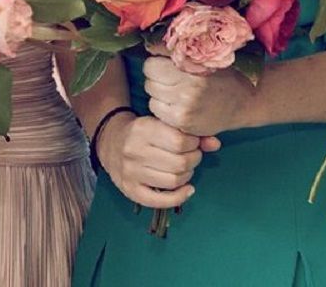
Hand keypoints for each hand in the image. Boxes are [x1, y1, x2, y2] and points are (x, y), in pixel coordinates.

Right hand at [97, 112, 214, 208]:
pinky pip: (160, 201)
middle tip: (192, 156)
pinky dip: (179, 197)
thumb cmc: (143, 131)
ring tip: (186, 168)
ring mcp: (131, 173)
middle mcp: (135, 151)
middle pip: (179, 162)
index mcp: (143, 129)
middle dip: (193, 159)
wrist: (110, 140)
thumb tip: (216, 144)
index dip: (194, 143)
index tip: (194, 143)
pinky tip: (187, 189)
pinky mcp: (130, 190)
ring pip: (173, 181)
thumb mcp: (162, 124)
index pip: (180, 141)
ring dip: (187, 175)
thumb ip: (190, 133)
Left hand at [143, 54, 257, 135]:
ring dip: (159, 92)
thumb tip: (150, 44)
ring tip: (177, 90)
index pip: (151, 63)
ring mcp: (184, 109)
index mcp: (193, 68)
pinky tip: (178, 103)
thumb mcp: (205, 56)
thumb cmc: (224, 74)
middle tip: (173, 76)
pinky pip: (157, 111)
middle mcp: (187, 90)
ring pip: (151, 95)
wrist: (245, 102)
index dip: (157, 61)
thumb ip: (180, 49)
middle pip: (149, 79)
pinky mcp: (183, 123)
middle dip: (157, 76)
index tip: (167, 62)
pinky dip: (163, 107)